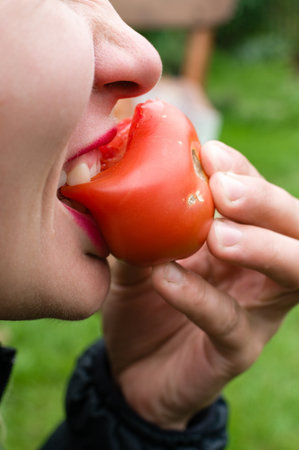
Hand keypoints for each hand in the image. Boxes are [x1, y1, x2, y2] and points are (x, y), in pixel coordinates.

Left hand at [101, 140, 298, 429]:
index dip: (241, 170)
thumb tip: (124, 179)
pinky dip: (200, 297)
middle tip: (223, 190)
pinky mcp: (238, 349)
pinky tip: (167, 279)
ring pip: (291, 274)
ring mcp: (256, 311)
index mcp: (240, 236)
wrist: (129, 367)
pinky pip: (229, 321)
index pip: (257, 194)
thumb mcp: (136, 253)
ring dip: (260, 247)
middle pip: (293, 227)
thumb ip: (140, 223)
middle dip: (264, 202)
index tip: (208, 153)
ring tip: (217, 234)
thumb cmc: (140, 301)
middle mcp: (259, 269)